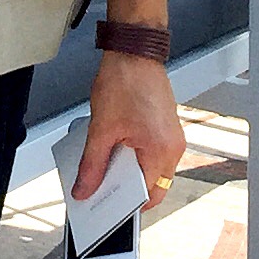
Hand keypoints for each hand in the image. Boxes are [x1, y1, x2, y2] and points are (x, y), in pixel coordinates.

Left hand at [73, 50, 184, 207]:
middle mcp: (173, 147)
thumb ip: (92, 164)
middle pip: (151, 185)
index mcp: (161, 151)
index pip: (146, 195)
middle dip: (125, 189)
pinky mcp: (166, 127)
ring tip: (105, 163)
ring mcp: (172, 137)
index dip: (123, 204)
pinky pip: (152, 153)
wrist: (135, 50)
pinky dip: (134, 156)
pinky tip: (114, 147)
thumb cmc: (125, 80)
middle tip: (100, 188)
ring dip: (129, 171)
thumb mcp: (102, 128)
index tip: (104, 208)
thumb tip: (85, 189)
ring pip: (151, 169)